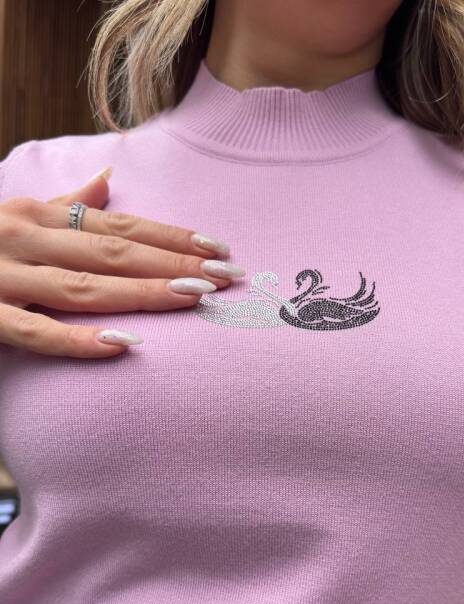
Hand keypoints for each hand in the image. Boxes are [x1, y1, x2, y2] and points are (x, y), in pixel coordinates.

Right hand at [0, 169, 243, 357]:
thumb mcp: (17, 212)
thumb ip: (64, 203)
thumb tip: (109, 182)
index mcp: (38, 215)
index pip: (120, 224)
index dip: (172, 235)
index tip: (219, 247)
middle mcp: (25, 238)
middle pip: (114, 251)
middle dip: (174, 262)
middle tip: (226, 275)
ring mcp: (2, 276)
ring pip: (84, 288)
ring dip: (142, 292)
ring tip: (194, 299)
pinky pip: (35, 332)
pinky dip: (79, 341)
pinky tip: (124, 346)